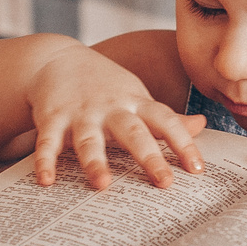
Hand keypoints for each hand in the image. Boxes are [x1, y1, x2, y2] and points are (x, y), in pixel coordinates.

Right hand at [25, 46, 205, 189]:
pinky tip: (45, 181)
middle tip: (164, 183)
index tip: (198, 169)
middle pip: (132, 132)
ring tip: (102, 186)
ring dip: (95, 162)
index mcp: (135, 103)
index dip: (183, 143)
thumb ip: (165, 118)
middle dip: (149, 157)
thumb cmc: (105, 86)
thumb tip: (201, 125)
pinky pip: (48, 142)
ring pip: (89, 139)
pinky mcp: (52, 119)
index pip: (165, 121)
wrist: (57, 59)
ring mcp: (80, 113)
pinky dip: (45, 161)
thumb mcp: (137, 96)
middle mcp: (110, 108)